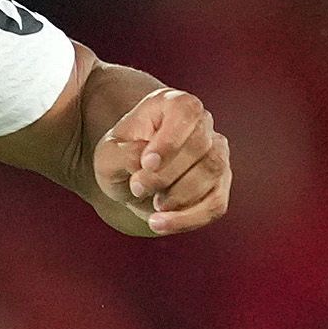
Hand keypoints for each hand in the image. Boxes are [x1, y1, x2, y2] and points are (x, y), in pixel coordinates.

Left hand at [91, 87, 229, 236]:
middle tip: (137, 187)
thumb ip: (123, 154)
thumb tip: (146, 163)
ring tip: (151, 205)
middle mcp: (203, 125)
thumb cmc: (120, 158)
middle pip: (200, 146)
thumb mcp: (108, 154)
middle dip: (166, 175)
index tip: (146, 163)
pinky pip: (215, 204)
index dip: (170, 139)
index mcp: (173, 105)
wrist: (130, 180)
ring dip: (179, 195)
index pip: (186, 112)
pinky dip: (186, 219)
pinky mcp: (219, 185)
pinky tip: (158, 224)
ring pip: (212, 173)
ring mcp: (216, 154)